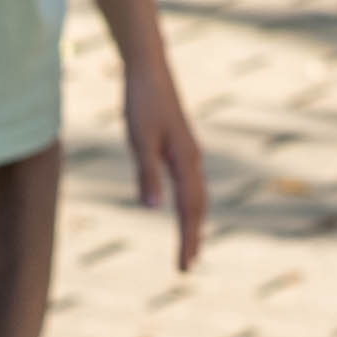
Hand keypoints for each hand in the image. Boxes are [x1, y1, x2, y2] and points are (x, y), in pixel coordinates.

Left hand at [124, 65, 209, 274]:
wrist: (149, 69)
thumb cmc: (142, 103)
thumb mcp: (139, 140)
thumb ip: (147, 174)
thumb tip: (152, 209)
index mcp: (185, 161)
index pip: (189, 210)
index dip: (186, 239)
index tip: (183, 266)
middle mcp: (192, 160)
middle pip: (197, 207)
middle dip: (193, 237)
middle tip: (186, 266)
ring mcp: (188, 153)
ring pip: (196, 196)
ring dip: (193, 223)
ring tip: (189, 246)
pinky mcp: (181, 147)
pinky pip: (190, 185)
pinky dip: (189, 205)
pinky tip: (182, 210)